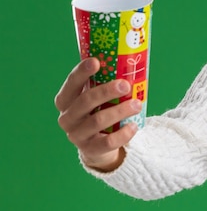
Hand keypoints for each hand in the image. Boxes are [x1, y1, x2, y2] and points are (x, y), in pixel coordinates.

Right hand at [54, 57, 140, 171]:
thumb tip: (126, 61)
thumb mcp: (97, 99)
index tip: (96, 62)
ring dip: (119, 111)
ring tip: (137, 104)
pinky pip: (107, 142)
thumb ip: (103, 84)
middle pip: (85, 101)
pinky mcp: (90, 149)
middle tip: (125, 85)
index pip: (72, 83)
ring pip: (97, 121)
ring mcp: (77, 135)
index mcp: (66, 100)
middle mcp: (67, 117)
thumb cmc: (98, 113)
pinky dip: (123, 133)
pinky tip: (134, 126)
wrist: (97, 146)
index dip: (82, 72)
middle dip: (106, 91)